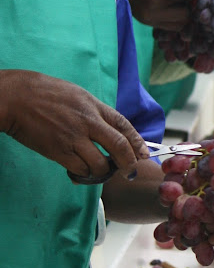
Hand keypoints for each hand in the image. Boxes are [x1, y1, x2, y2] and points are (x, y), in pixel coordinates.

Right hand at [0, 70, 149, 180]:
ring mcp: (73, 137)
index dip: (138, 142)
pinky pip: (80, 169)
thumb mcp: (77, 94)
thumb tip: (109, 129)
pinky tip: (80, 172)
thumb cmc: (44, 93)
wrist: (14, 97)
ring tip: (100, 171)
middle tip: (131, 171)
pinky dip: (84, 174)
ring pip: (100, 163)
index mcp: (94, 106)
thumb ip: (95, 112)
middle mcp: (88, 122)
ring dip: (103, 172)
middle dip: (130, 163)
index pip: (124, 126)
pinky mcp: (58, 151)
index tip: (144, 154)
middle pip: (119, 146)